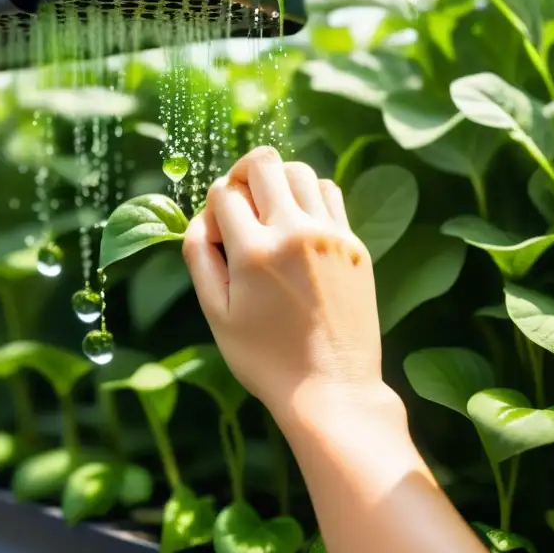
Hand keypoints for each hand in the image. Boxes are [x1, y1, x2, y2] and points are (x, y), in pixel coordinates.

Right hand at [183, 146, 389, 423]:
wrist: (332, 389)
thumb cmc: (265, 359)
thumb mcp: (217, 314)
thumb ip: (199, 258)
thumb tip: (200, 219)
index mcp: (254, 252)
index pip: (224, 192)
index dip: (213, 208)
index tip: (218, 235)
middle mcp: (294, 232)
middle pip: (263, 163)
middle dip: (242, 175)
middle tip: (240, 203)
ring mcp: (330, 235)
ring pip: (300, 171)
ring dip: (277, 181)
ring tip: (270, 211)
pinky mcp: (354, 245)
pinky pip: (330, 194)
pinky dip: (309, 196)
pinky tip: (300, 225)